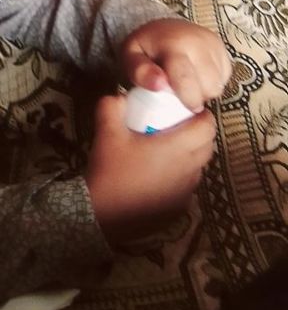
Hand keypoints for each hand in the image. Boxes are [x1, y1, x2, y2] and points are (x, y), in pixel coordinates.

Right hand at [85, 94, 215, 243]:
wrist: (102, 214)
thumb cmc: (110, 170)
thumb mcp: (106, 132)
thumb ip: (112, 106)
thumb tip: (120, 96)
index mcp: (177, 147)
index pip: (207, 127)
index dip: (201, 115)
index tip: (187, 110)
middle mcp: (189, 170)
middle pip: (207, 146)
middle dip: (198, 133)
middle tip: (176, 126)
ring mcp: (186, 192)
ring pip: (199, 167)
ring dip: (190, 155)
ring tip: (167, 150)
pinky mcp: (179, 208)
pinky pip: (187, 185)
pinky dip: (180, 176)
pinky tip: (158, 175)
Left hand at [121, 18, 230, 112]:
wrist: (163, 29)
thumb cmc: (145, 48)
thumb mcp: (130, 57)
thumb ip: (140, 72)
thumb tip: (160, 85)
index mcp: (173, 44)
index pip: (186, 79)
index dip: (188, 99)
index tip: (184, 107)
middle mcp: (198, 41)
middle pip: (208, 87)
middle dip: (195, 98)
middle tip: (179, 92)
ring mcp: (213, 44)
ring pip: (218, 86)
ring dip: (204, 91)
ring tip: (187, 83)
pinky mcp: (223, 48)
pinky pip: (225, 79)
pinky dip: (213, 82)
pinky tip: (197, 75)